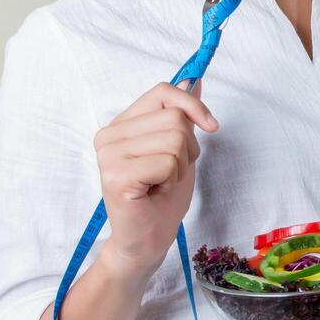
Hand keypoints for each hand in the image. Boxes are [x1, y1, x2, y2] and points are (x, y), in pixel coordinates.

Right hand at [93, 79, 218, 278]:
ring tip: (163, 182)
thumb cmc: (162, 197)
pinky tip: (155, 192)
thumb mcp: (180, 148)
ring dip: (181, 165)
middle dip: (188, 147)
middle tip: (171, 172)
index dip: (193, 105)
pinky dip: (173, 179)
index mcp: (121, 124)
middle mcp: (109, 135)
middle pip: (174, 117)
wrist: (147, 241)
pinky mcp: (116, 175)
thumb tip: (193, 79)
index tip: (211, 126)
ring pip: (174, 138)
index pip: (163, 92)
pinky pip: (168, 161)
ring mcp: (109, 154)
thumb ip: (182, 114)